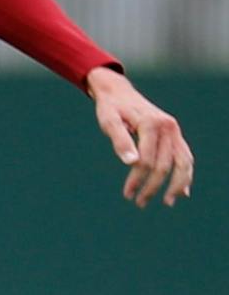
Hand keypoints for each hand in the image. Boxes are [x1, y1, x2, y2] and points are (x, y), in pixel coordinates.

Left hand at [88, 67, 193, 207]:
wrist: (119, 92)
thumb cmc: (111, 108)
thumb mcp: (108, 121)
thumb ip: (120, 140)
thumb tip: (130, 162)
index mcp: (151, 124)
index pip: (147, 160)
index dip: (137, 179)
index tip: (127, 194)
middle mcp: (168, 127)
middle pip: (165, 164)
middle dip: (153, 186)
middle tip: (140, 203)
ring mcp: (174, 131)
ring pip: (183, 163)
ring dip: (177, 185)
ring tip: (167, 202)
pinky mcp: (175, 134)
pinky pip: (185, 157)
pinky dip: (185, 174)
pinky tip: (182, 191)